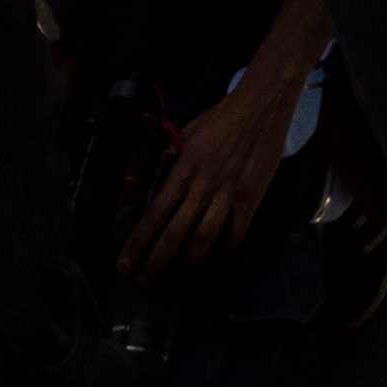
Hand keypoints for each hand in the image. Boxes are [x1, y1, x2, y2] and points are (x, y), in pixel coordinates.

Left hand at [122, 63, 300, 276]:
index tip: (126, 261)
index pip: (155, 211)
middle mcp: (204, 183)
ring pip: (205, 237)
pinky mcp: (252, 197)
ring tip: (177, 272)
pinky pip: (236, 232)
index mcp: (184, 167)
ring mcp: (229, 192)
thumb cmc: (219, 120)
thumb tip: (145, 184)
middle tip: (144, 279)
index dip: (139, 240)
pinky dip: (225, 249)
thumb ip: (167, 160)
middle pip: (176, 231)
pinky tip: (215, 258)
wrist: (261, 107)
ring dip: (188, 260)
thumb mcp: (185, 133)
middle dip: (157, 260)